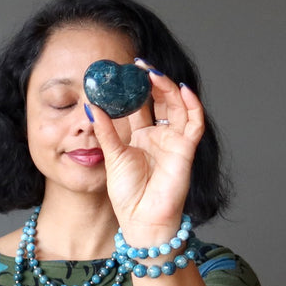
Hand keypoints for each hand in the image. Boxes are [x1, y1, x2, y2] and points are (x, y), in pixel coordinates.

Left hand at [87, 60, 205, 244]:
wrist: (141, 219)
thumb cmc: (128, 195)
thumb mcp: (112, 156)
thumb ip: (105, 131)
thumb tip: (91, 106)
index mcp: (140, 136)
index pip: (140, 105)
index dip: (134, 87)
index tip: (124, 69)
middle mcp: (159, 135)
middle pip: (160, 100)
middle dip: (152, 81)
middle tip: (140, 65)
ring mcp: (173, 141)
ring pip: (177, 106)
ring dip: (168, 88)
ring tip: (154, 74)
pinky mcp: (186, 150)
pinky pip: (195, 123)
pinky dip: (193, 105)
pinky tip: (183, 89)